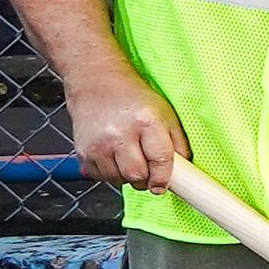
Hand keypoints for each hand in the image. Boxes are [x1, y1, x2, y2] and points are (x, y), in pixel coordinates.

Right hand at [63, 69, 184, 191]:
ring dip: (127, 177)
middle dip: (145, 180)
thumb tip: (185, 171)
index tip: (163, 185)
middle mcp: (120, 134)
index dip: (164, 178)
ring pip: (118, 179)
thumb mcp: (165, 114)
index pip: (160, 160)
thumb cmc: (133, 98)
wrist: (96, 84)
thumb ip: (178, 143)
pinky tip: (115, 157)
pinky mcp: (83, 152)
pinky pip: (101, 177)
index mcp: (146, 122)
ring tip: (130, 159)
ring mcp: (98, 144)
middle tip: (148, 172)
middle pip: (136, 175)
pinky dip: (111, 174)